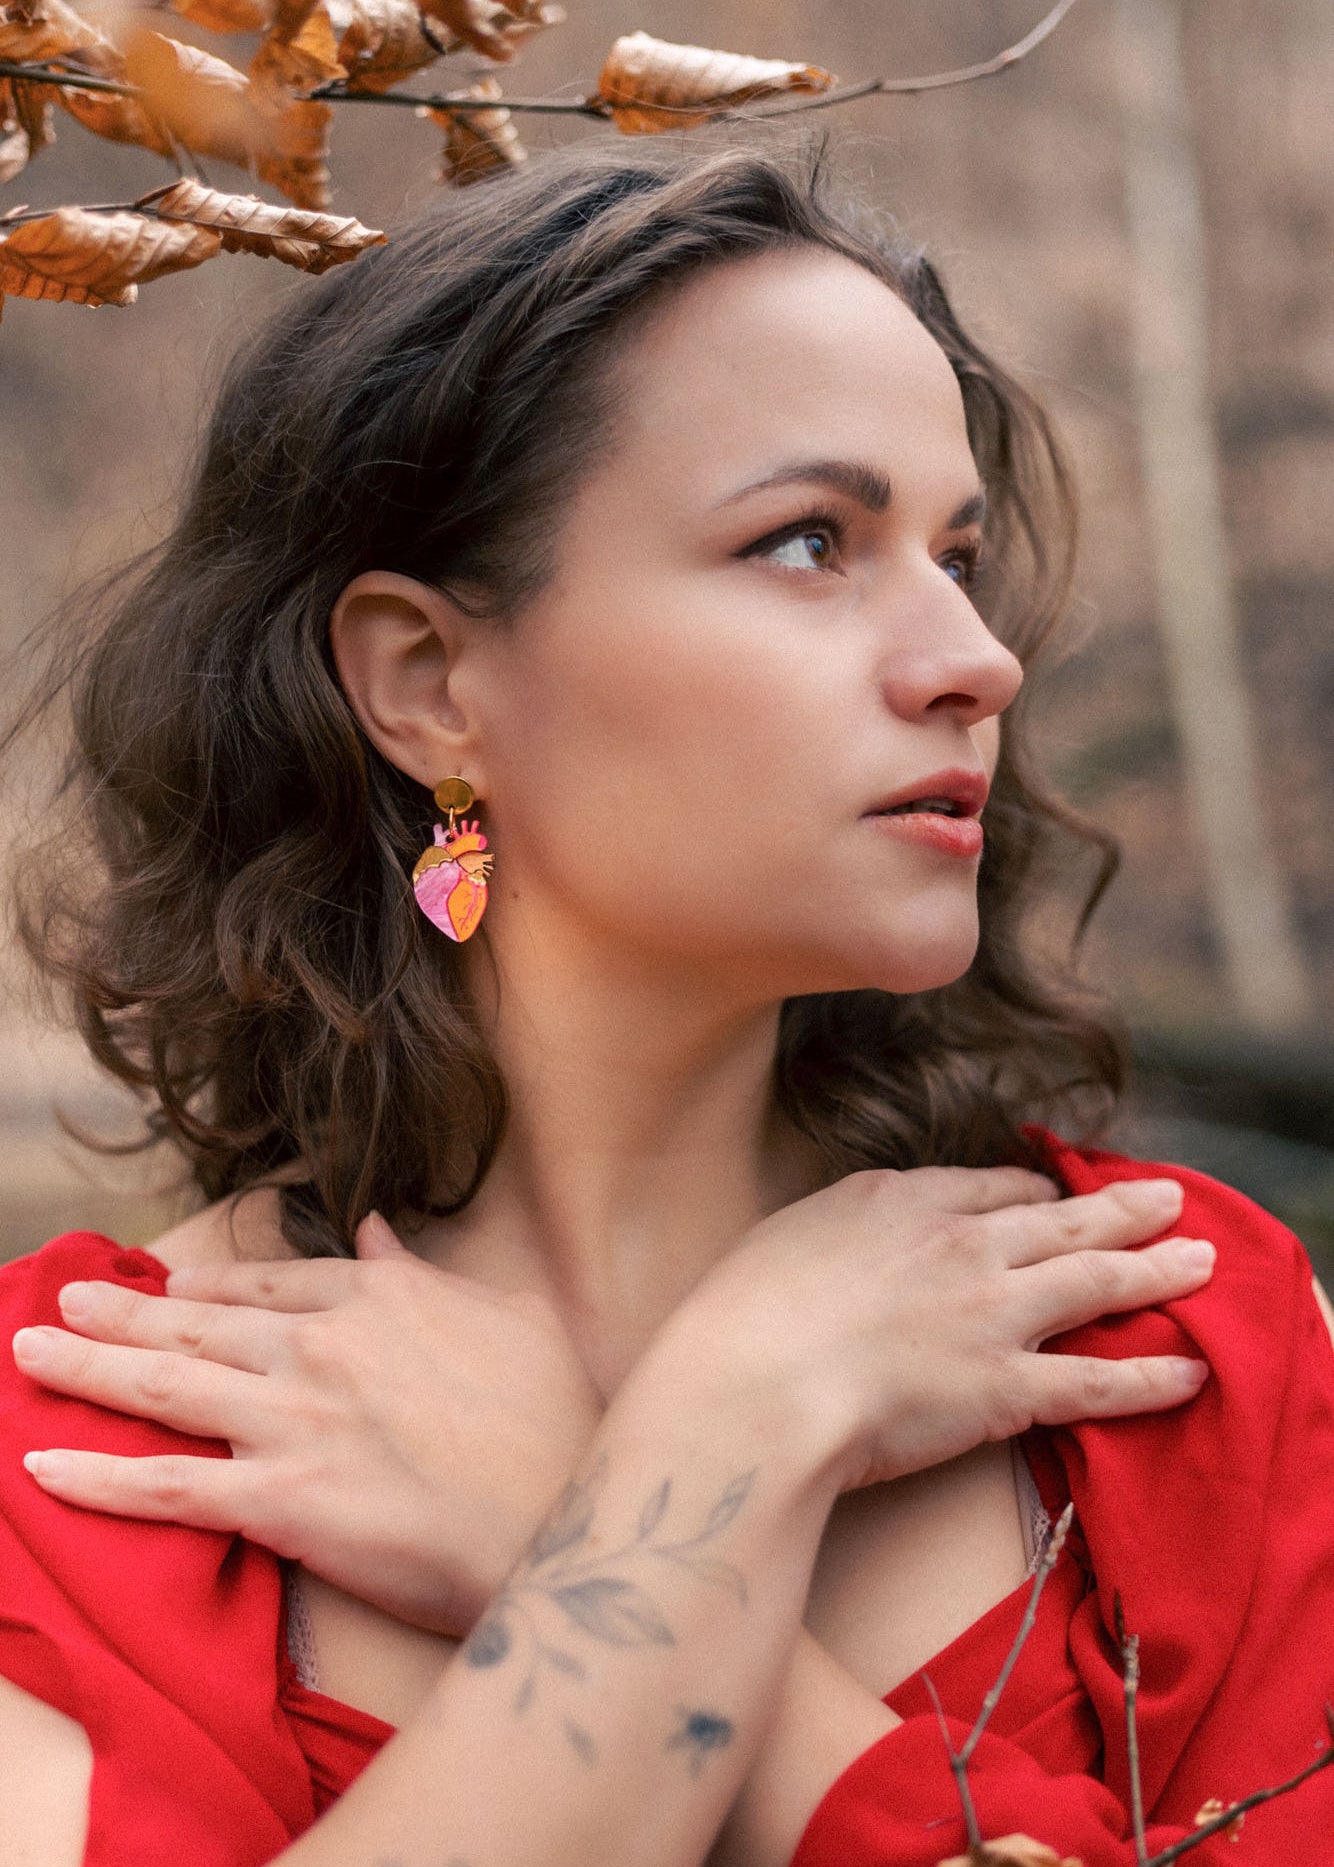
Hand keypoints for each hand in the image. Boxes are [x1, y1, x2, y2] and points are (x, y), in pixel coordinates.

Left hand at [13, 1216, 602, 1634]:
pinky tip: (41, 1465)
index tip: (170, 1283)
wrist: (562, 1514)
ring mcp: (290, 1420)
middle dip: (120, 1310)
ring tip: (31, 1351)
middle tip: (63, 1298)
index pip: (270, 1282)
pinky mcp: (275, 1500)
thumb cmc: (553, 1418)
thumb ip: (428, 1270)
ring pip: (162, 1386)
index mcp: (376, 1295)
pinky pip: (165, 1487)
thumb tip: (378, 1229)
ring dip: (86, 1366)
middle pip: (196, 1324)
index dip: (210, 1283)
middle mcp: (318, 1345)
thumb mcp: (507, 1312)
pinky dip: (96, 1477)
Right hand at [663, 1167, 1212, 1492]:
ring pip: (1097, 1281)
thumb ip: (835, 1235)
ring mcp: (992, 1313)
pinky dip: (1151, 1378)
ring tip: (1202, 1260)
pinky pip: (1098, 1380)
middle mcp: (960, 1244)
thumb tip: (845, 1249)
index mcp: (900, 1201)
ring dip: (1157, 1269)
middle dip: (1123, 1209)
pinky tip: (1191, 1374)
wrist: (755, 1382)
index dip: (1033, 1192)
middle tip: (1170, 1197)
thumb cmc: (743, 1317)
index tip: (1054, 1196)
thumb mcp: (785, 1238)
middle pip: (1062, 1219)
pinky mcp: (1008, 1386)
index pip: (990, 1187)